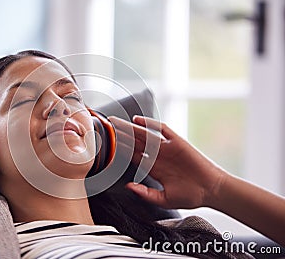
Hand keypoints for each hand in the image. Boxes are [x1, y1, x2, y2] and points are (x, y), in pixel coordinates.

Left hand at [110, 115, 227, 208]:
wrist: (211, 190)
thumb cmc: (189, 196)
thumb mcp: (163, 199)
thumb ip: (145, 194)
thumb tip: (128, 186)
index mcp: (153, 169)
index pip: (133, 156)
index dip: (120, 150)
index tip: (107, 146)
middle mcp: (158, 156)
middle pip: (135, 143)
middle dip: (121, 135)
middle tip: (107, 128)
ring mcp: (167, 148)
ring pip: (144, 135)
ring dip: (130, 128)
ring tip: (116, 122)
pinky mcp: (178, 142)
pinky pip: (162, 130)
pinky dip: (150, 124)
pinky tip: (138, 120)